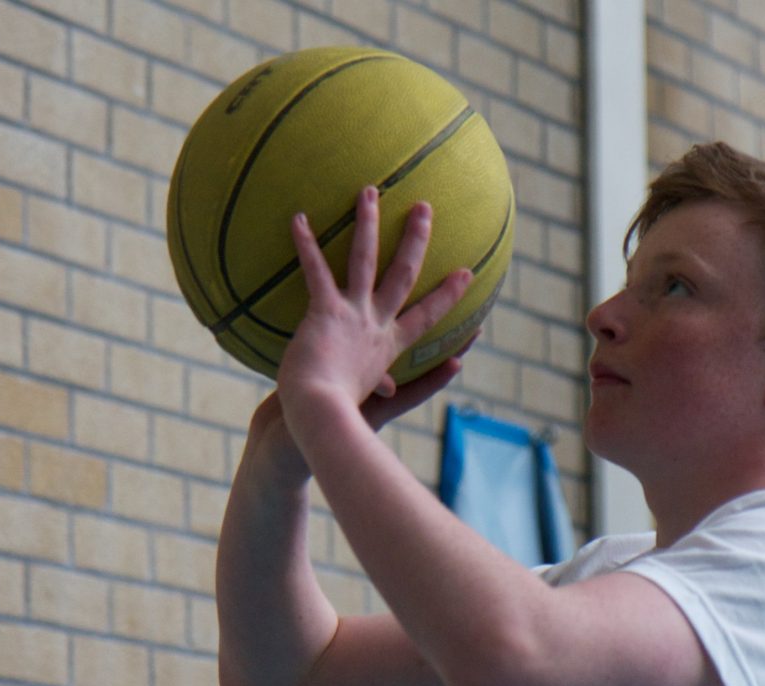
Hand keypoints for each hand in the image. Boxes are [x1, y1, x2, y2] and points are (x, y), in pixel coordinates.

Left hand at [277, 186, 472, 414]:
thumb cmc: (338, 412)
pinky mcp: (326, 312)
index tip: (466, 273)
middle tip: (425, 208)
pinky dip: (306, 245)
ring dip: (368, 223)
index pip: (426, 315)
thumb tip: (392, 388)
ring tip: (369, 191)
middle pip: (403, 274)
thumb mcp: (366, 396)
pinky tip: (298, 218)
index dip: (448, 294)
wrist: (321, 415)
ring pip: (365, 260)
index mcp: (388, 346)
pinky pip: (316, 271)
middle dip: (416, 239)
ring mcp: (354, 315)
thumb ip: (381, 385)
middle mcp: (377, 324)